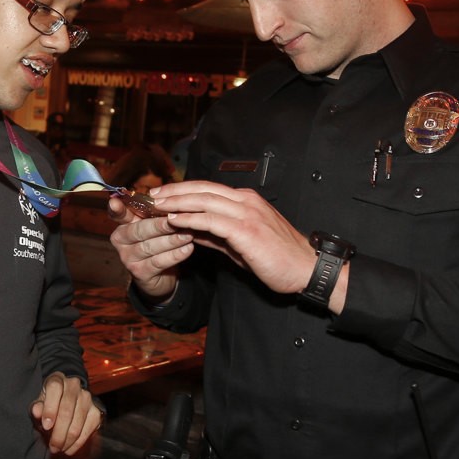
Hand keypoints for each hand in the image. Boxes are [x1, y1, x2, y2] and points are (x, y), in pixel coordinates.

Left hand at [30, 372, 103, 455]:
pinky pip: (88, 430)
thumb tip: (36, 411)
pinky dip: (77, 444)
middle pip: (67, 411)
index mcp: (57, 379)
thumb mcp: (39, 401)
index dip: (50, 408)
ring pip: (77, 424)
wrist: (67, 396)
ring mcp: (87, 398)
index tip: (46, 426)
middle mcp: (74, 386)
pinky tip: (69, 449)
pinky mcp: (96, 411)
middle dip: (58, 433)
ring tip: (58, 449)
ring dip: (67, 441)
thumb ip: (37, 407)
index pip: (55, 389)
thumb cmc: (50, 401)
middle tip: (52, 447)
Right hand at [108, 191, 193, 300]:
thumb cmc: (158, 243)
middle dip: (158, 225)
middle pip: (139, 230)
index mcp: (123, 224)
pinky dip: (175, 255)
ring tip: (188, 234)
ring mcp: (128, 258)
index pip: (118, 215)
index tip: (115, 202)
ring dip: (171, 240)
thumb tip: (167, 196)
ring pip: (150, 247)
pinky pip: (159, 262)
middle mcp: (121, 241)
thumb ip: (154, 212)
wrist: (162, 274)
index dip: (116, 209)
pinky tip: (188, 249)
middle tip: (175, 219)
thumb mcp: (153, 226)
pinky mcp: (140, 273)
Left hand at [146, 180, 315, 294]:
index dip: (183, 189)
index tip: (163, 194)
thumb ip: (216, 233)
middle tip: (152, 196)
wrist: (306, 269)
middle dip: (174, 191)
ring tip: (156, 206)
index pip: (208, 188)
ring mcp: (247, 214)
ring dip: (177, 202)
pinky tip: (174, 221)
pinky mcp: (246, 231)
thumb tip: (191, 229)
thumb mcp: (241, 243)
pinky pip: (212, 220)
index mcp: (246, 201)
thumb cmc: (277, 258)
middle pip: (203, 189)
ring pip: (204, 200)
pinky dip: (191, 219)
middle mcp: (246, 201)